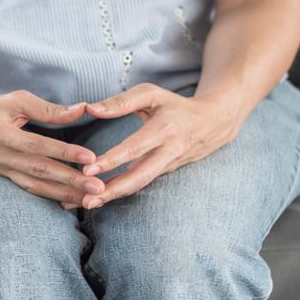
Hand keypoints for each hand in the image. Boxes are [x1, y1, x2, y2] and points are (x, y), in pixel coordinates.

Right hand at [0, 91, 104, 206]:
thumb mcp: (14, 101)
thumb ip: (47, 109)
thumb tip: (81, 110)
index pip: (36, 145)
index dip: (63, 152)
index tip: (90, 158)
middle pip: (38, 171)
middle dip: (70, 181)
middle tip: (98, 187)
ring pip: (34, 186)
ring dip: (63, 194)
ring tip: (89, 199)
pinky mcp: (3, 178)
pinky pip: (29, 189)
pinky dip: (50, 196)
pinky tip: (69, 201)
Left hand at [80, 83, 242, 208]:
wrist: (213, 123)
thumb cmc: (174, 105)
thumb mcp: (152, 94)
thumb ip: (122, 101)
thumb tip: (91, 109)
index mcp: (165, 130)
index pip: (135, 147)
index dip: (112, 160)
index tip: (88, 169)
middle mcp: (168, 152)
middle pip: (140, 176)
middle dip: (113, 190)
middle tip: (87, 200)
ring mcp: (167, 166)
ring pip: (139, 184)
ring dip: (113, 197)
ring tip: (86, 205)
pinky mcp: (164, 173)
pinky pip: (140, 184)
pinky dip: (120, 192)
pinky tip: (98, 198)